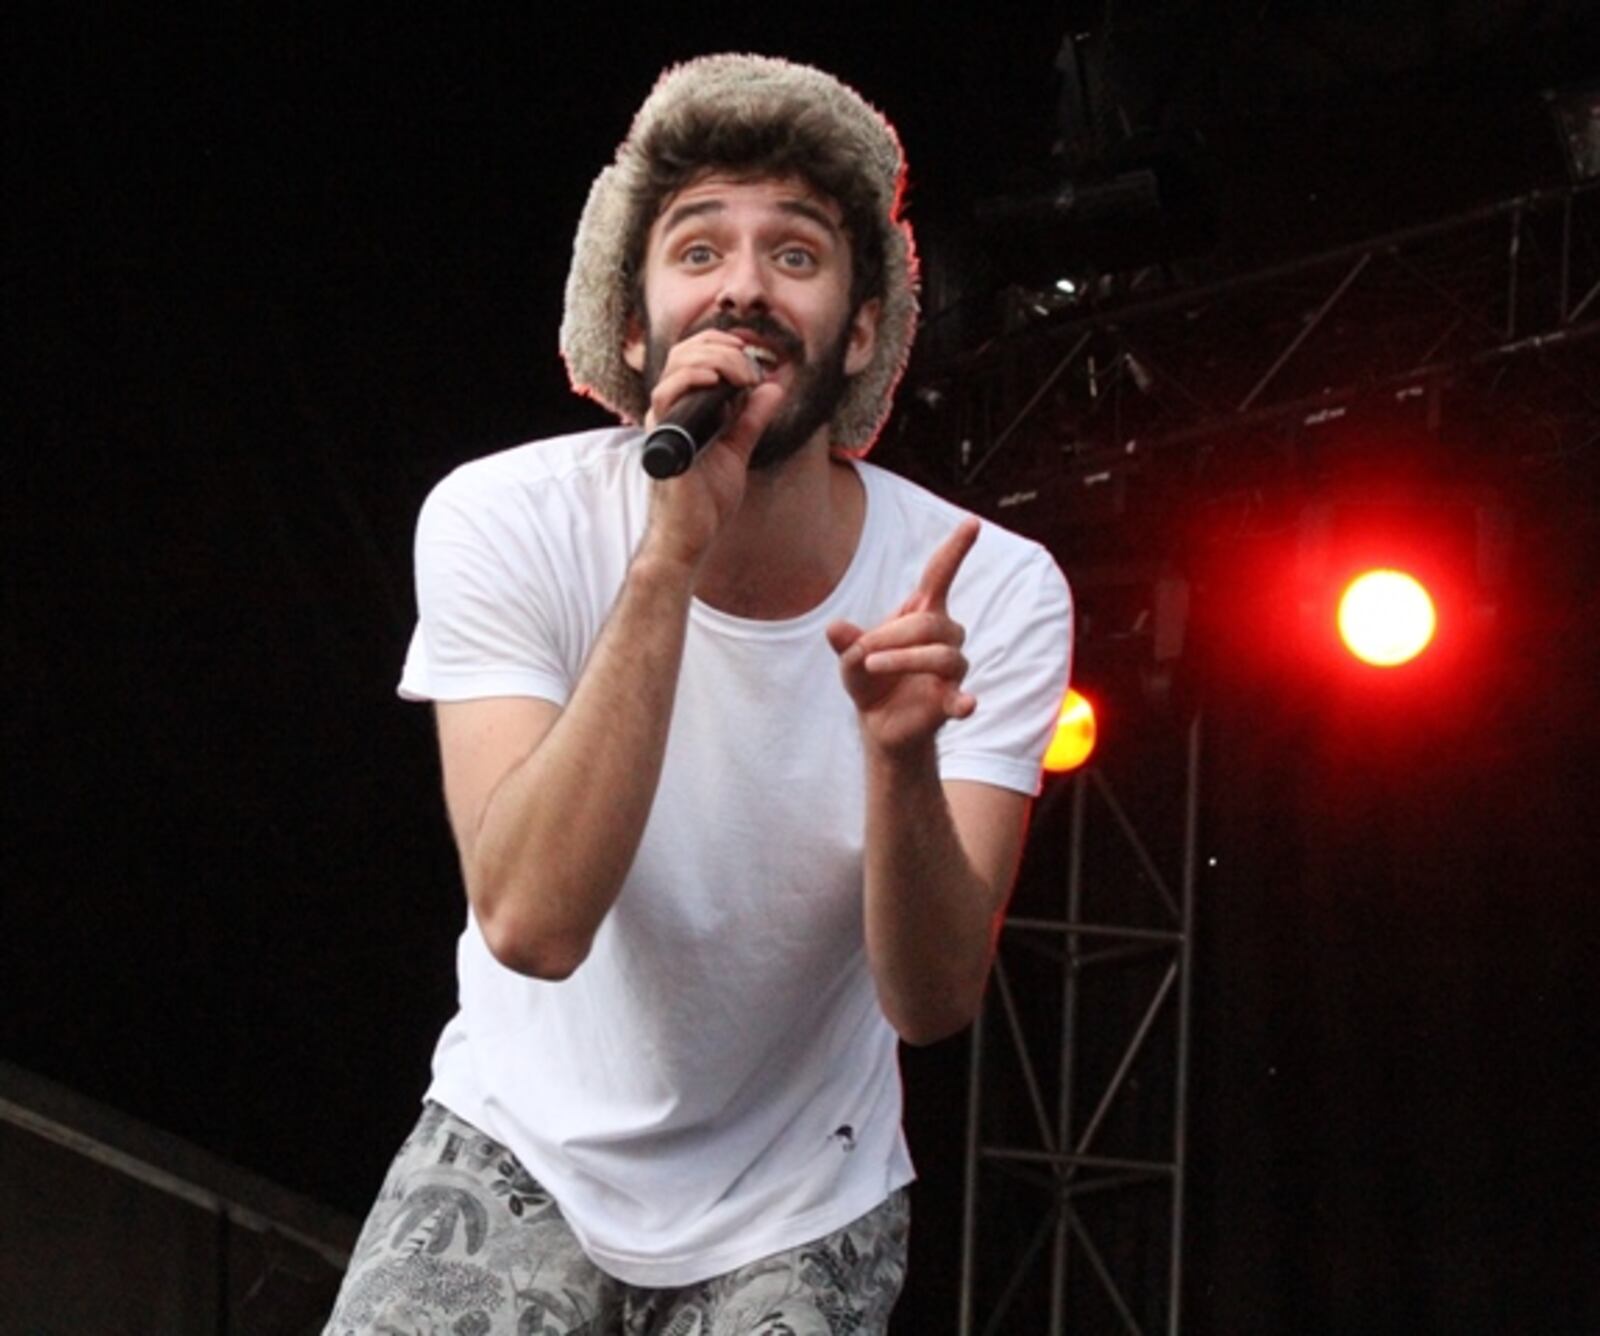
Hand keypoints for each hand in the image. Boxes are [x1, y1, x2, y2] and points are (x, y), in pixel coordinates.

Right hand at [641, 330, 785, 569]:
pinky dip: (691, 379)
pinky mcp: (663, 437)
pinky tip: (715, 381)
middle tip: (751, 367)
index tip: (751, 351)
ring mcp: (664, 421)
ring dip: (715, 359)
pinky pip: (666, 394)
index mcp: (685, 408)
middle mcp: (670, 409)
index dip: (721, 343)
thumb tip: (774, 388)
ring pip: (677, 365)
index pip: (693, 356)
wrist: (691, 535)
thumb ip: (752, 418)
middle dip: (721, 347)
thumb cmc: (706, 499)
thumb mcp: (738, 448)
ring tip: (742, 375)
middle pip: (684, 352)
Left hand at [827, 519, 979, 756]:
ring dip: (903, 659)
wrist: (880, 724)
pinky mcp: (950, 701)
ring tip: (871, 666)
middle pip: (932, 623)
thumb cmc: (871, 679)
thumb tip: (834, 628)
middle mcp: (944, 636)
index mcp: (921, 614)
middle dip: (893, 635)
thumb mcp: (850, 658)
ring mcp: (950, 670)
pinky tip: (967, 705)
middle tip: (863, 652)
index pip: (941, 575)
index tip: (973, 522)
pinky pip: (961, 697)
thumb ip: (846, 642)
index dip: (956, 549)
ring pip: (944, 655)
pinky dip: (964, 701)